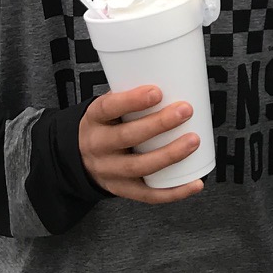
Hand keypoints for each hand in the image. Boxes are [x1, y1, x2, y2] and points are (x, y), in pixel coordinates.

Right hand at [78, 86, 206, 203]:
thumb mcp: (108, 108)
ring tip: (194, 141)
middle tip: (185, 110)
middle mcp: (98, 146)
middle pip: (127, 137)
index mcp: (94, 119)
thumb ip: (133, 98)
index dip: (131, 100)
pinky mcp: (121, 190)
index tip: (157, 91)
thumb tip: (180, 78)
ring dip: (169, 155)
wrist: (77, 158)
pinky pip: (147, 195)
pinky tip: (195, 183)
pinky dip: (174, 192)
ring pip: (139, 167)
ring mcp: (109, 171)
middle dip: (158, 124)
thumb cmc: (107, 124)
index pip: (108, 108)